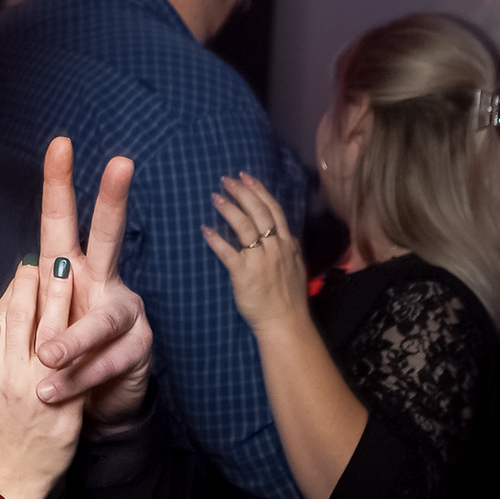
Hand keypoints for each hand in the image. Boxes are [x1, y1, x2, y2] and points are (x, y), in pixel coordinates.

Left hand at [0, 138, 151, 423]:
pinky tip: (54, 391)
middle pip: (110, 236)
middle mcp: (102, 281)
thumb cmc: (54, 364)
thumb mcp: (14, 345)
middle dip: (114, 199)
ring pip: (101, 318)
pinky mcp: (138, 348)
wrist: (93, 405)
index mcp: (67, 271)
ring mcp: (125, 312)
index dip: (58, 184)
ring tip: (47, 358)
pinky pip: (109, 360)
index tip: (59, 143)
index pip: (59, 222)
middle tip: (121, 162)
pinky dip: (80, 377)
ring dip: (73, 338)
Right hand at [0, 259, 84, 498]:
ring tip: (72, 271)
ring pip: (53, 333)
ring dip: (63, 299)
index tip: (27, 265)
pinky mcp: (67, 406)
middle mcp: (11, 374)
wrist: (11, 478)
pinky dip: (82, 339)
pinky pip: (77, 366)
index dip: (14, 289)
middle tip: (51, 256)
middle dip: (38, 283)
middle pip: (25, 317)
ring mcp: (39, 389)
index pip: (0, 317)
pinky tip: (91, 317)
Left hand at [202, 172, 308, 333]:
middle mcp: (276, 247)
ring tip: (216, 197)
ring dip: (229, 208)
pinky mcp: (245, 273)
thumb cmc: (288, 297)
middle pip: (258, 212)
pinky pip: (227, 252)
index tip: (246, 177)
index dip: (259, 191)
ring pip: (244, 226)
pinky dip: (216, 239)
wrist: (285, 321)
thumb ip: (286, 248)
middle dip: (242, 192)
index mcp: (287, 244)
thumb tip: (279, 235)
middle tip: (227, 179)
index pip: (273, 209)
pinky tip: (205, 229)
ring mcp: (261, 259)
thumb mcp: (294, 265)